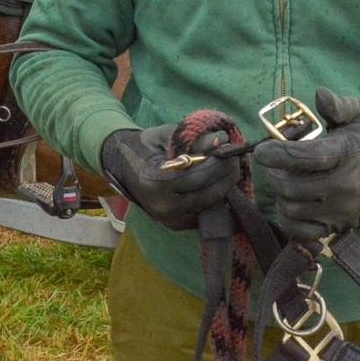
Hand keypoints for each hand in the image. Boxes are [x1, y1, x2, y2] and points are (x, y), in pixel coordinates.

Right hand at [100, 124, 236, 230]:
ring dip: (224, 188)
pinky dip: (215, 199)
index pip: (197, 176)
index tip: (232, 149)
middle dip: (227, 176)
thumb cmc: (146, 146)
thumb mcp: (167, 135)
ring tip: (229, 169)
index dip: (219, 163)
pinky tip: (218, 183)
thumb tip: (223, 140)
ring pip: (210, 206)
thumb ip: (195, 139)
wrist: (124, 166)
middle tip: (235, 159)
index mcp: (155, 182)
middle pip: (208, 194)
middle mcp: (162, 206)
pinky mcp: (175, 225)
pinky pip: (204, 213)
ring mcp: (169, 220)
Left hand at [252, 88, 359, 240]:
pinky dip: (289, 220)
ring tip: (285, 181)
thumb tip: (320, 94)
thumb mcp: (359, 115)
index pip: (304, 157)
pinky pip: (302, 232)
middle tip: (274, 166)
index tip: (261, 151)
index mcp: (345, 154)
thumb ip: (338, 105)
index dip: (276, 154)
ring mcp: (342, 210)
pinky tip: (289, 204)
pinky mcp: (340, 226)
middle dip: (274, 174)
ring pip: (291, 209)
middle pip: (290, 187)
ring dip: (280, 195)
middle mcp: (344, 186)